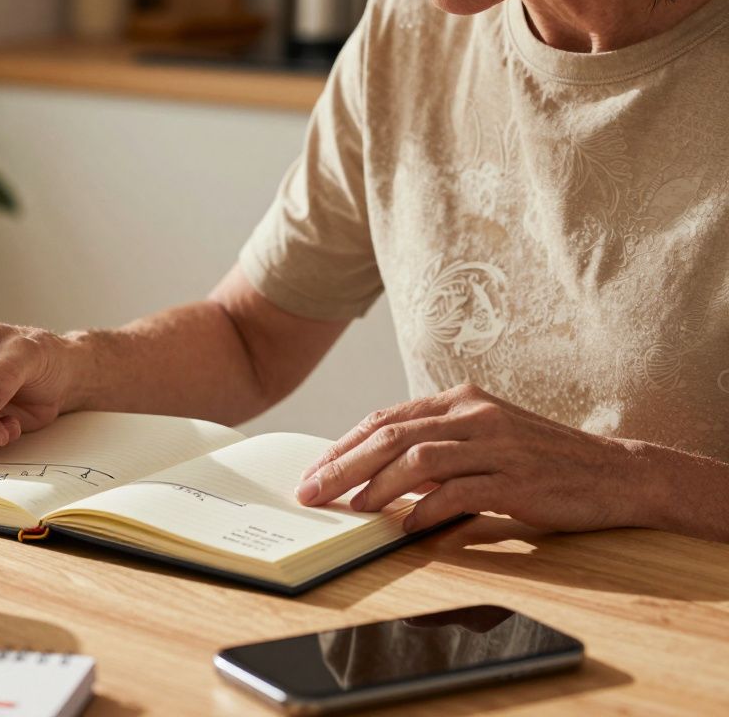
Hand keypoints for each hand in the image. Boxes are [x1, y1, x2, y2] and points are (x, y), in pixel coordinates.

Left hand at [295, 384, 652, 533]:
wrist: (617, 473)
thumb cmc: (541, 462)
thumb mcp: (483, 443)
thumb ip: (436, 452)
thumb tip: (375, 479)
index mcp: (461, 401)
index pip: (386, 417)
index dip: (343, 445)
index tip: (312, 472)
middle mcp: (475, 415)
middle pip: (391, 435)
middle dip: (342, 465)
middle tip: (311, 492)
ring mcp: (497, 445)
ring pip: (418, 459)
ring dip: (377, 487)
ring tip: (353, 510)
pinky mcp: (518, 479)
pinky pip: (460, 493)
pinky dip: (427, 511)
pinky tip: (407, 528)